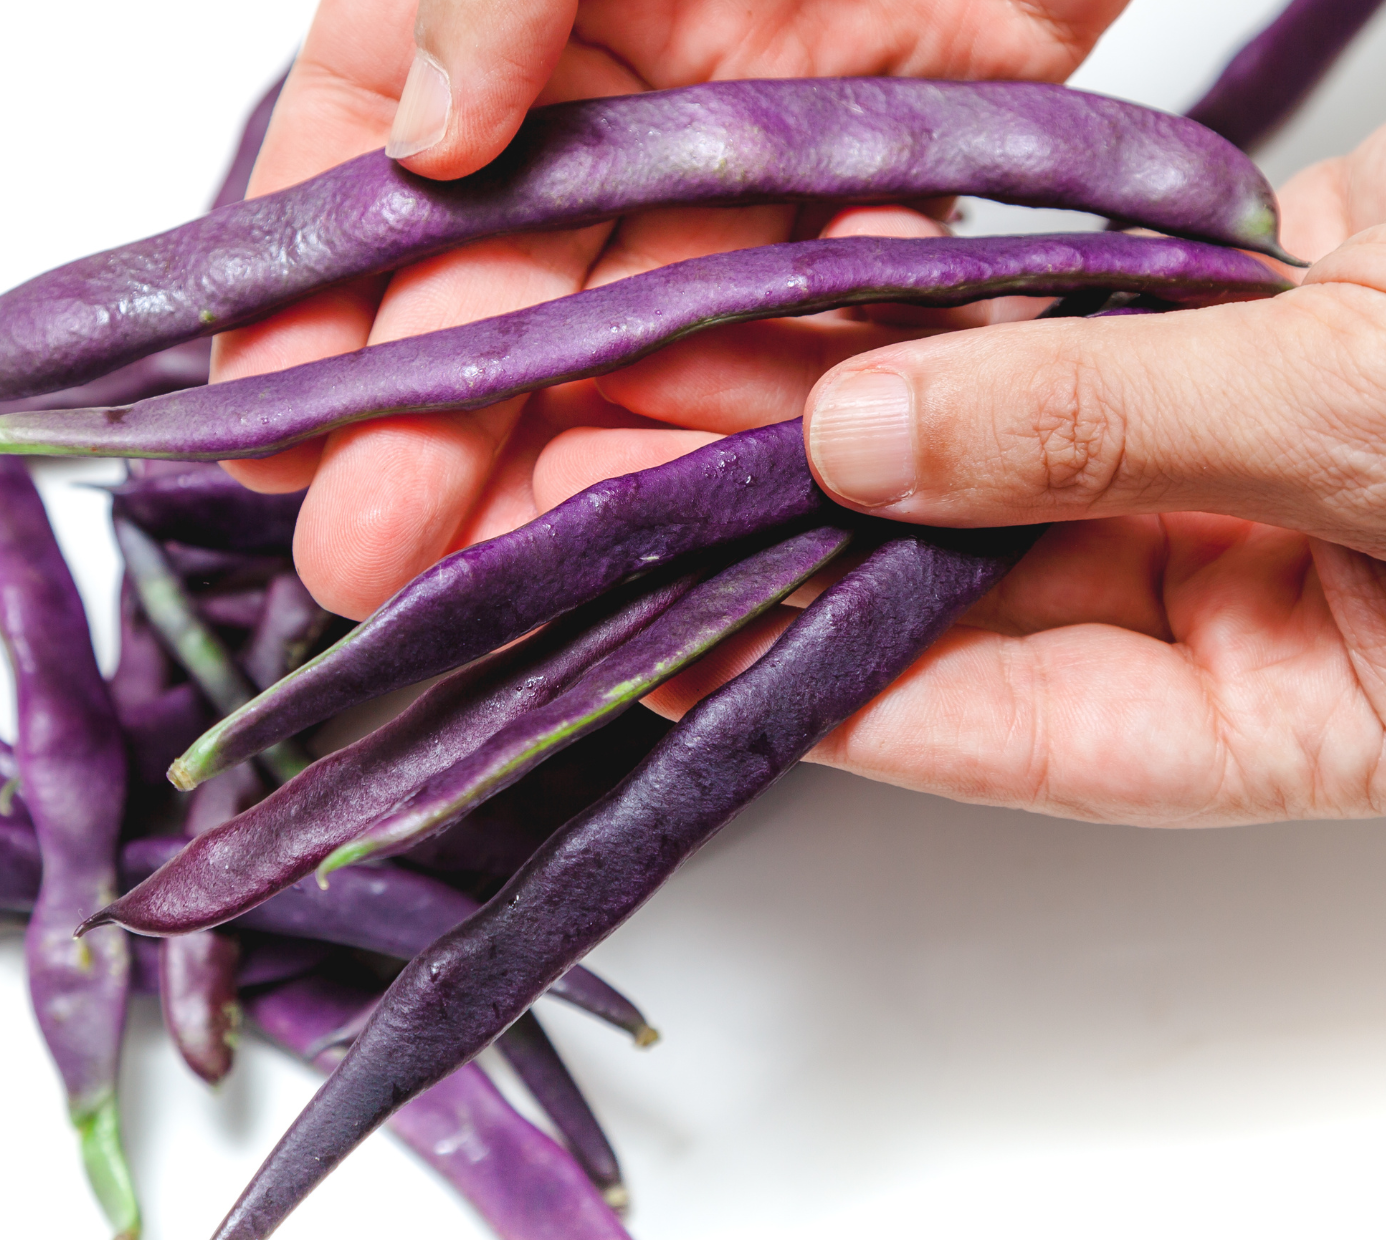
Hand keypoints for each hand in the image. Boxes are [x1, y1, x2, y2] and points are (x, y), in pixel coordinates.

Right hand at [217, 0, 1127, 616]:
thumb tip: (423, 148)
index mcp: (492, 2)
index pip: (357, 165)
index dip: (302, 303)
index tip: (262, 428)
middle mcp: (601, 88)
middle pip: (491, 283)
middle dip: (422, 426)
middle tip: (360, 561)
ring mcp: (737, 145)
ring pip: (643, 329)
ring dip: (575, 446)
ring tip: (511, 566)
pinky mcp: (878, 180)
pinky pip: (817, 304)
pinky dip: (772, 388)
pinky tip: (708, 487)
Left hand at [637, 124, 1385, 825]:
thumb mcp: (1362, 422)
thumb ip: (1113, 431)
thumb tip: (868, 445)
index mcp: (1294, 707)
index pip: (1003, 731)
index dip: (819, 691)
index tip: (663, 649)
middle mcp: (1242, 591)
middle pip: (960, 583)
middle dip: (781, 528)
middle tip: (614, 482)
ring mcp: (1222, 453)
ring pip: (978, 447)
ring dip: (824, 405)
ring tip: (655, 374)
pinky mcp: (1221, 324)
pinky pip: (1038, 326)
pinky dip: (927, 305)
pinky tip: (804, 286)